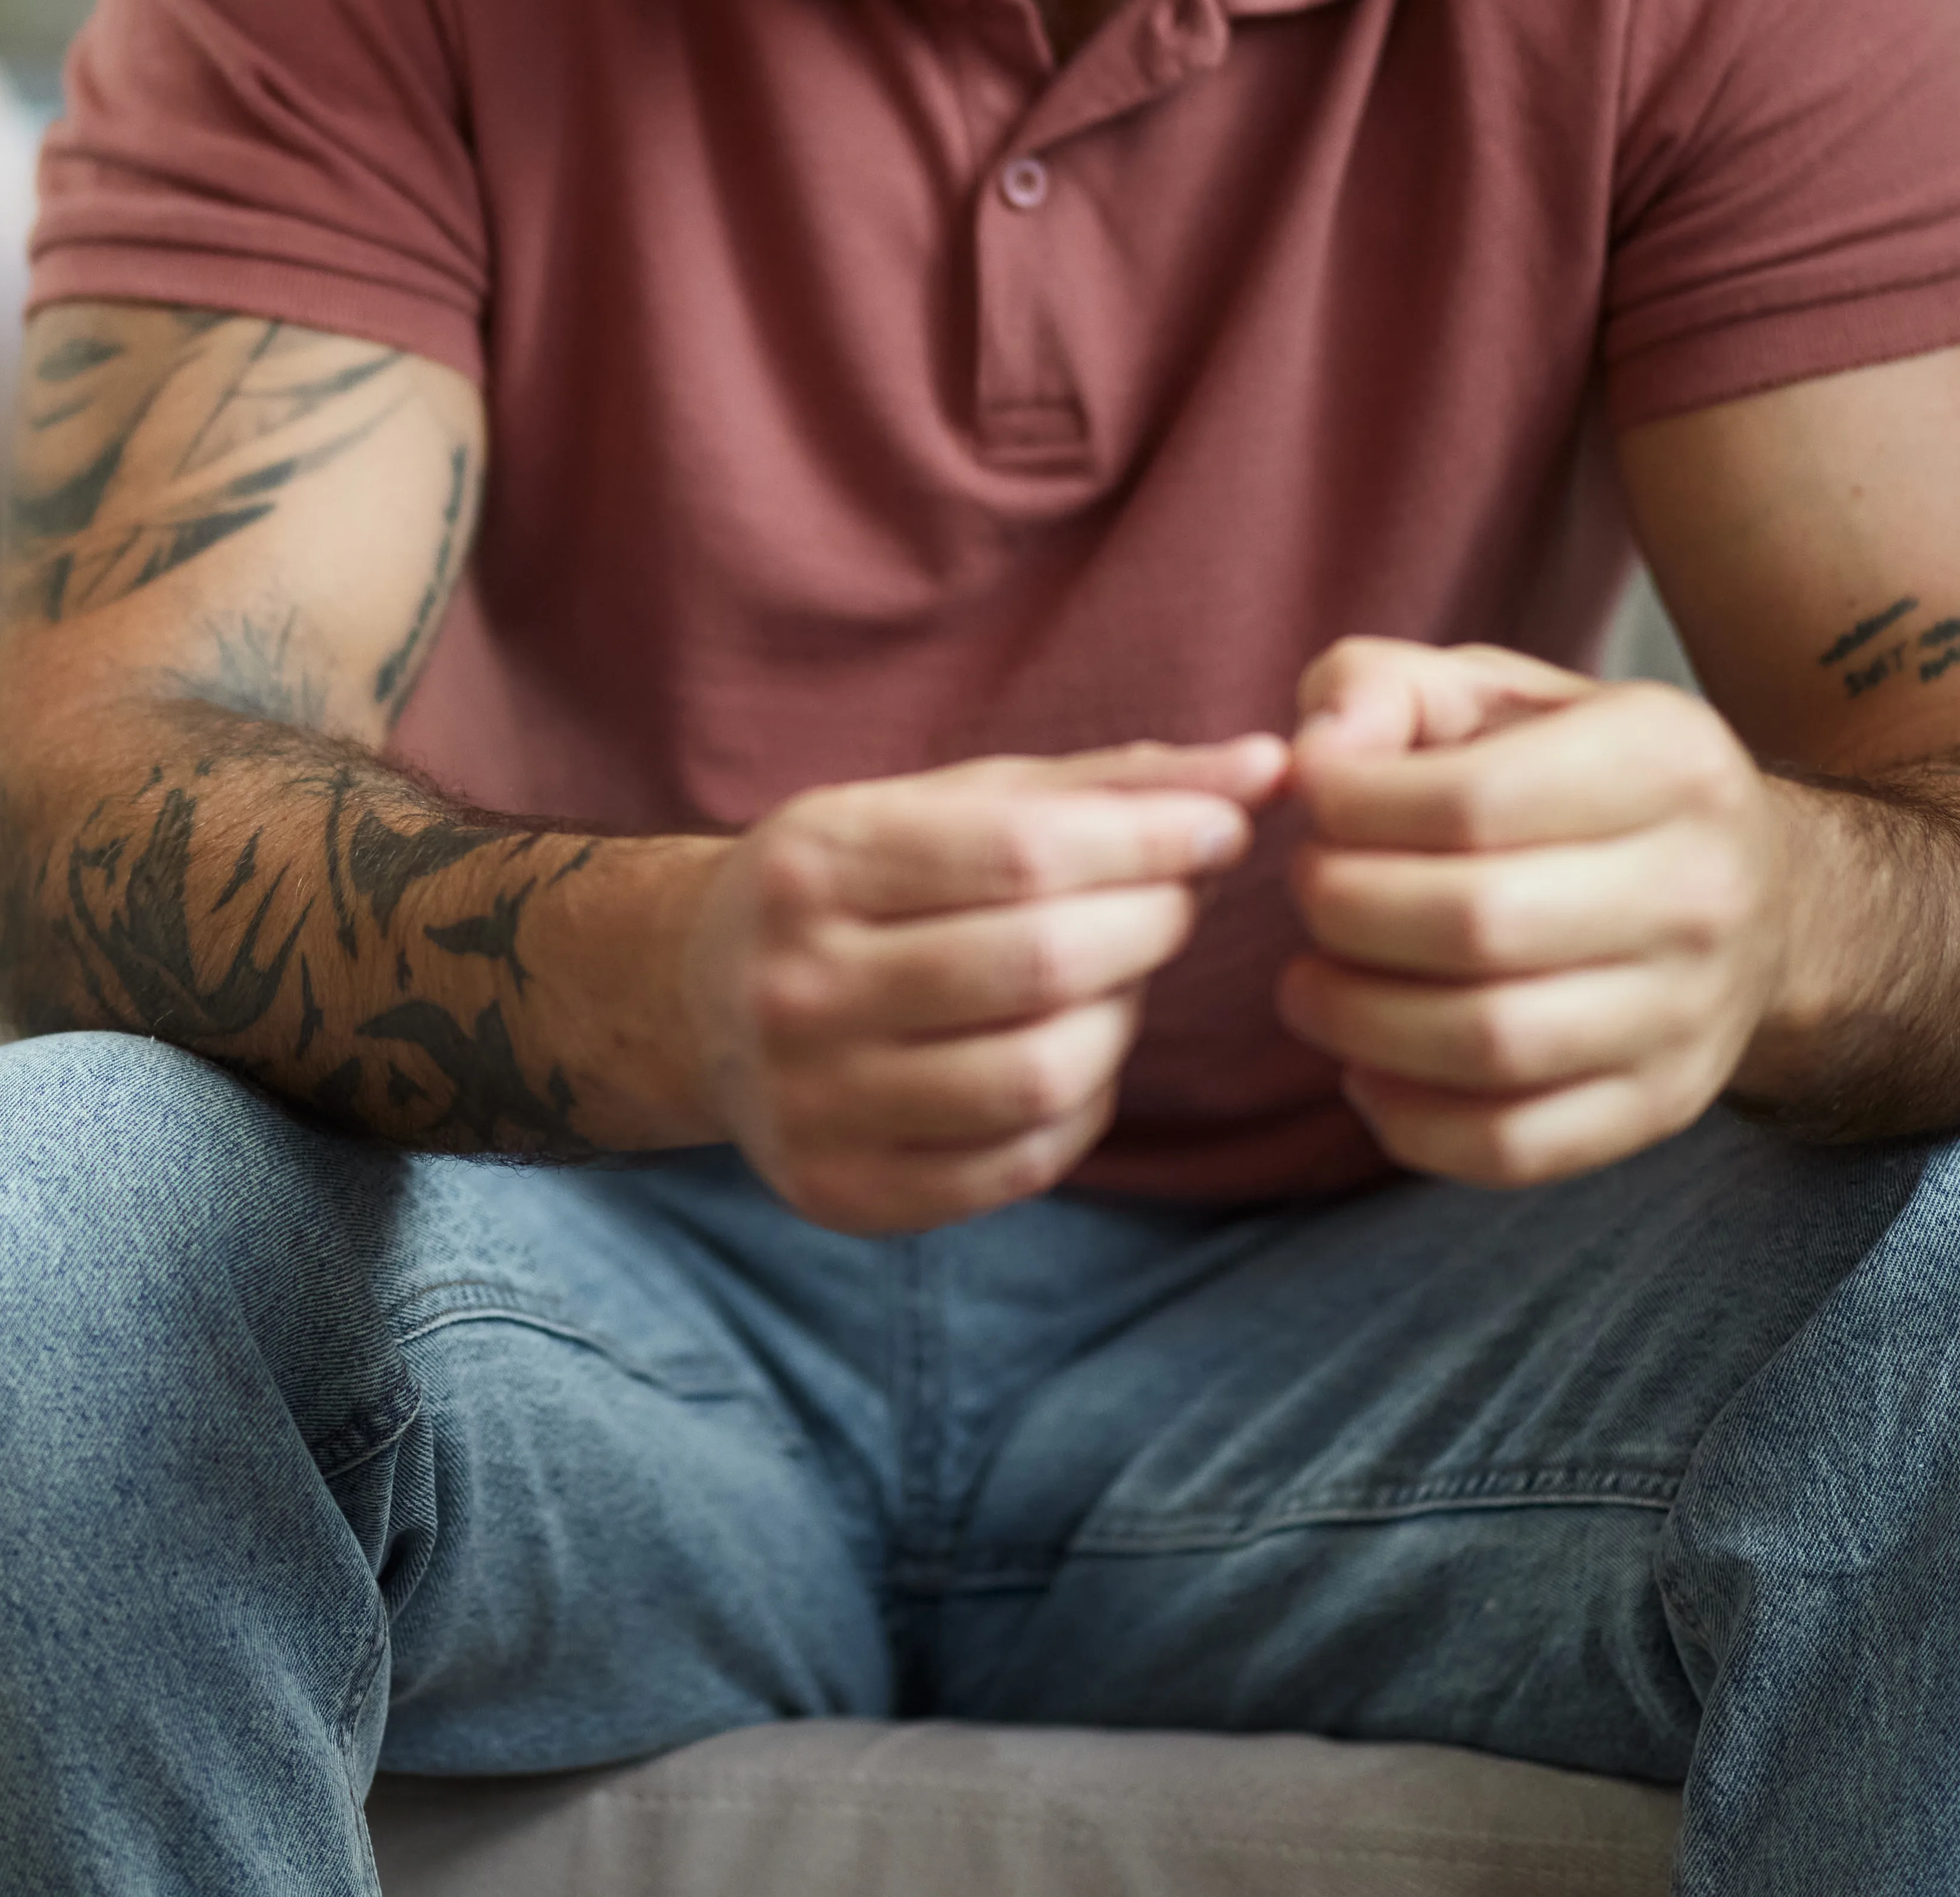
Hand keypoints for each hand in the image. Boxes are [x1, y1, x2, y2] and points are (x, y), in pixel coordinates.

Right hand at [684, 736, 1278, 1235]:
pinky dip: (1082, 1107)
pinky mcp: (841, 1192)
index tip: (1223, 825)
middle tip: (1176, 900)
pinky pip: (1017, 1164)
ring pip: (1037, 1077)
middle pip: (1040, 965)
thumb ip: (1101, 787)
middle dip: (1149, 924)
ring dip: (1121, 1022)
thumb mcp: (946, 805)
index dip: (1150, 839)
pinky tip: (1075, 1057)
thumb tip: (1265, 767)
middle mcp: (799, 985)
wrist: (694, 1001)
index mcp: (816, 862)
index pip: (1023, 853)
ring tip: (1121, 979)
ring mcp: (813, 1101)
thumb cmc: (858, 882)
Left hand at [1276, 639, 1807, 1187]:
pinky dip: (1411, 1122)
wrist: (1744, 889)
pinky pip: (1515, 1146)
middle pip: (1476, 924)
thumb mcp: (1494, 693)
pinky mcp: (1662, 1103)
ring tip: (1310, 983)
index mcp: (1672, 760)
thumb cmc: (1577, 778)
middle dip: (1345, 911)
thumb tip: (1316, 754)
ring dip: (1358, 1021)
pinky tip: (1365, 1068)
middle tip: (1308, 890)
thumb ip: (1382, 688)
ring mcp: (1691, 1013)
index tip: (1317, 804)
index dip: (1354, 807)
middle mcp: (1701, 890)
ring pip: (1490, 1044)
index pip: (1473, 800)